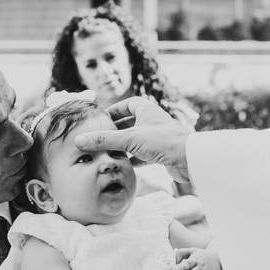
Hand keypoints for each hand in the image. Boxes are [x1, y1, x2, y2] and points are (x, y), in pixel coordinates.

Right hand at [74, 97, 191, 182]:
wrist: (190, 159)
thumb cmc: (163, 142)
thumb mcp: (129, 139)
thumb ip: (104, 140)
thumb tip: (79, 140)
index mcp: (147, 110)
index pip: (129, 104)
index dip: (115, 110)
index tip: (102, 118)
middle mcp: (153, 121)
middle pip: (131, 122)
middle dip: (117, 130)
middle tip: (101, 136)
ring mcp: (158, 138)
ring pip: (136, 139)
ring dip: (124, 145)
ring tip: (108, 152)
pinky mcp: (162, 153)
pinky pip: (143, 154)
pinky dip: (133, 158)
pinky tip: (123, 165)